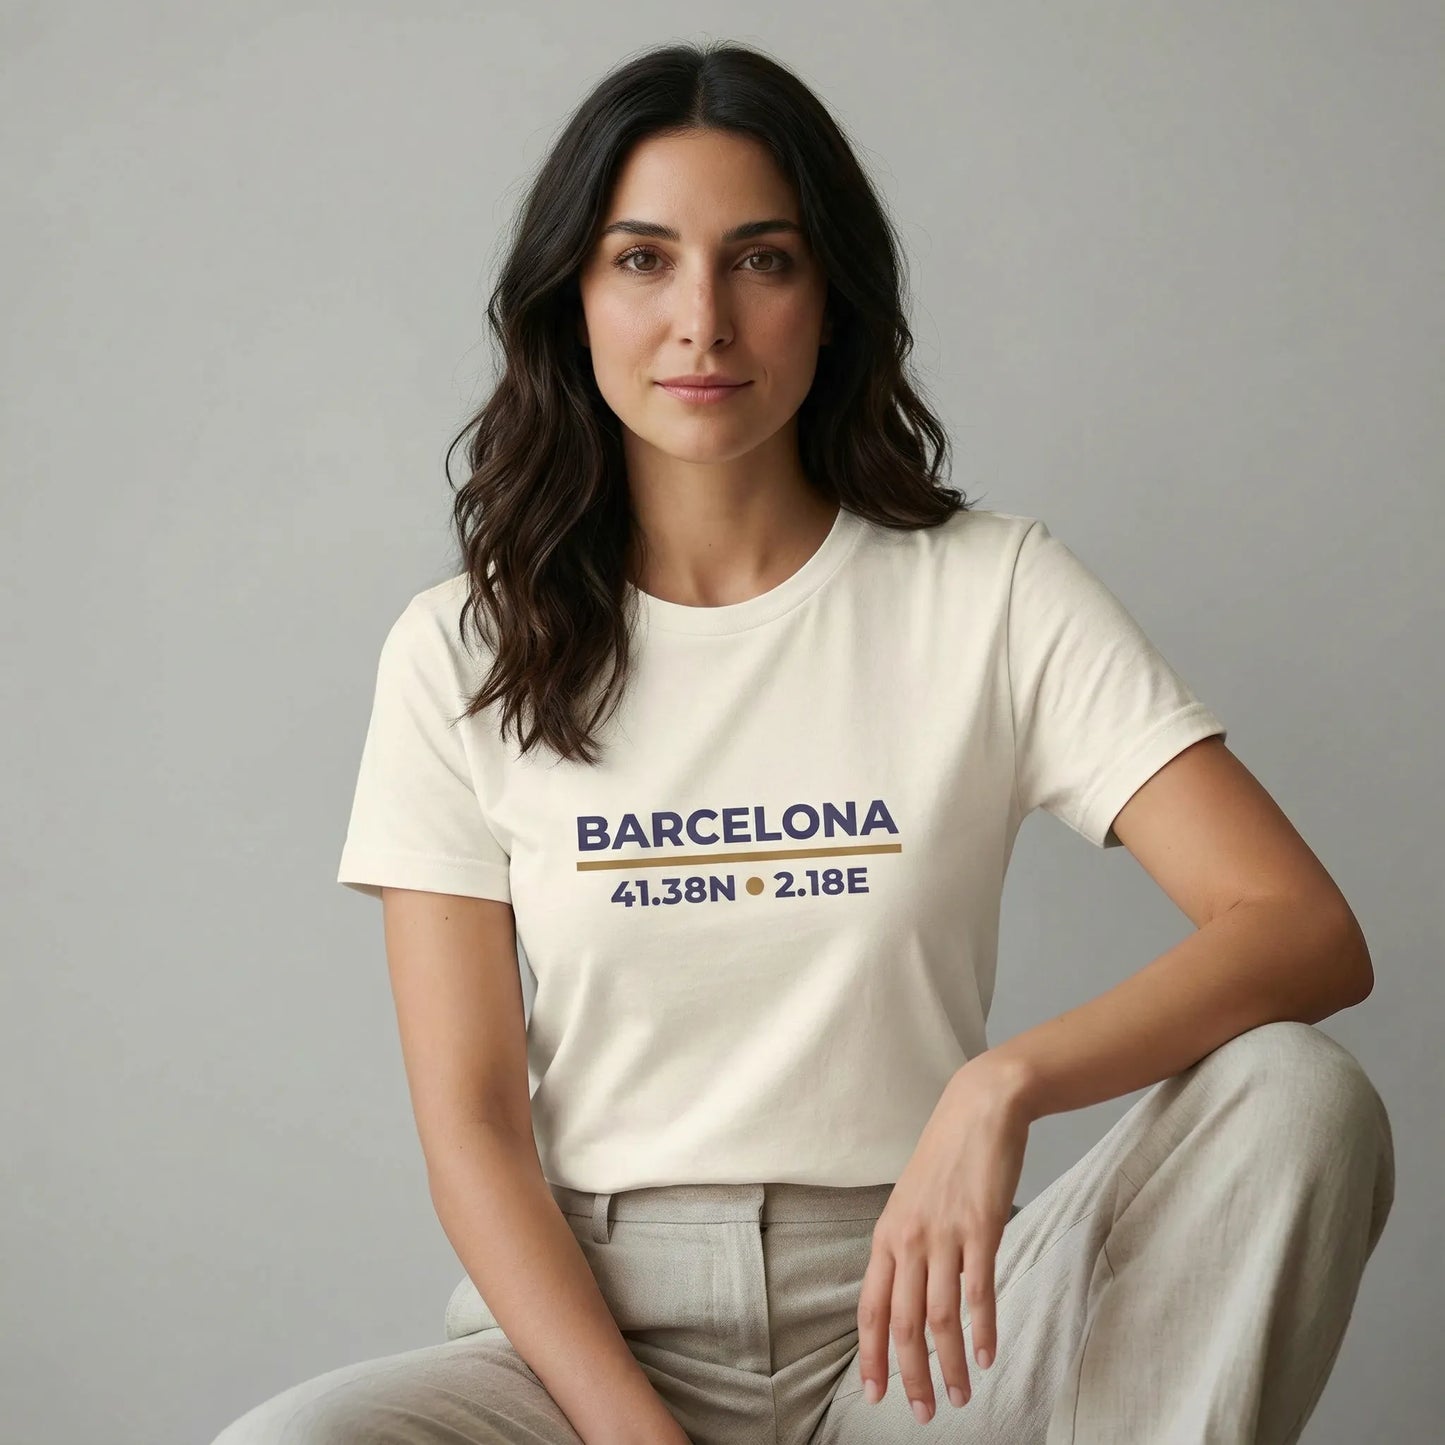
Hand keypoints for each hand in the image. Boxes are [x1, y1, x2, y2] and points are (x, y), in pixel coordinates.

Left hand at [856, 1054, 1031, 1420]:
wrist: (979, 1110)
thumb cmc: (946, 1157)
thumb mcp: (911, 1203)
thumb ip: (907, 1248)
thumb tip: (907, 1295)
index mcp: (886, 1235)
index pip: (871, 1308)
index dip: (872, 1355)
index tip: (875, 1394)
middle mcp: (908, 1239)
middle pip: (903, 1322)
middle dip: (911, 1375)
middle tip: (924, 1413)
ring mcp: (944, 1234)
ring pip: (940, 1317)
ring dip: (950, 1365)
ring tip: (962, 1396)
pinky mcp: (981, 1228)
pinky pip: (978, 1291)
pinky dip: (983, 1329)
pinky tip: (987, 1356)